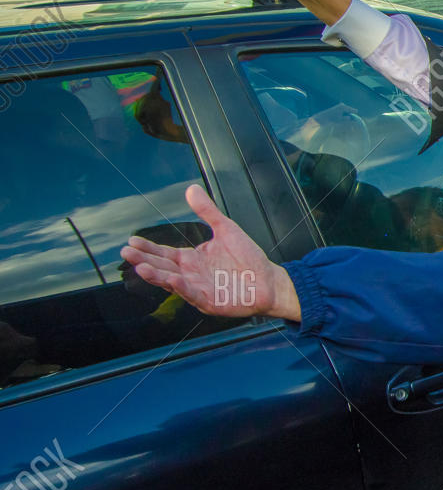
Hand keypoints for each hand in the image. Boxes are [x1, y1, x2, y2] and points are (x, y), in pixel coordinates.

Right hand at [119, 185, 300, 320]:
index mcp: (190, 259)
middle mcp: (190, 274)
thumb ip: (207, 211)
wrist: (269, 280)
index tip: (132, 240)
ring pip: (172, 282)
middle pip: (162, 267)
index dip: (148, 248)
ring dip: (157, 275)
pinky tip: (172, 279)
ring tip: (141, 267)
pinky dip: (182, 287)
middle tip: (127, 252)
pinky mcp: (209, 302)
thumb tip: (191, 188)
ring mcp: (198, 289)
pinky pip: (193, 294)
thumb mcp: (225, 229)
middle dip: (144, 260)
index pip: (164, 253)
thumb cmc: (247, 257)